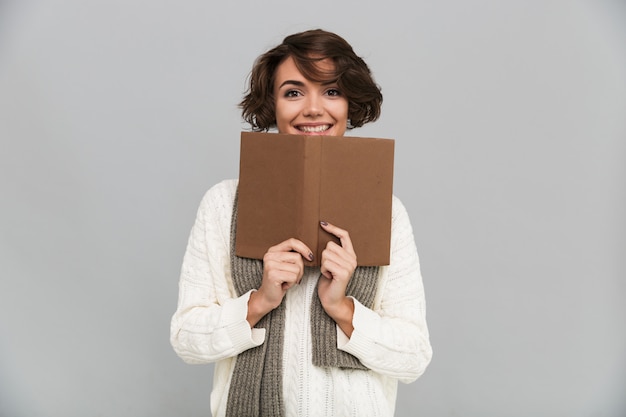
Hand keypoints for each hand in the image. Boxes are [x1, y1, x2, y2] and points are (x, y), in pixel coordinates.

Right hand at [247, 238, 312, 326]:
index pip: (292, 242)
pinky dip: (292, 283)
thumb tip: (309, 254)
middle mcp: (270, 255)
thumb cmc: (279, 281)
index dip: (304, 248)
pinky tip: (284, 285)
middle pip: (297, 257)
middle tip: (291, 277)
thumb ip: (292, 256)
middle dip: (300, 269)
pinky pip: (293, 276)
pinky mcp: (273, 274)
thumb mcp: (285, 265)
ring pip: (297, 268)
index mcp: (273, 251)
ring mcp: (270, 264)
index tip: (310, 257)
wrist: (267, 297)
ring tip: (286, 281)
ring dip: (295, 277)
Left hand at [317, 221, 357, 335]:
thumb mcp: (332, 262)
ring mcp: (349, 266)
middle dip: (324, 257)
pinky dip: (323, 270)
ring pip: (326, 254)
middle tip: (328, 268)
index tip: (322, 224)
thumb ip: (333, 251)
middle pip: (330, 245)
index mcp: (351, 254)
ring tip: (328, 272)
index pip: (344, 235)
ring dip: (323, 264)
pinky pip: (326, 262)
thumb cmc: (329, 280)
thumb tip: (323, 233)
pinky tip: (328, 276)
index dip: (333, 228)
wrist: (332, 299)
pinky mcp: (343, 272)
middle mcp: (352, 259)